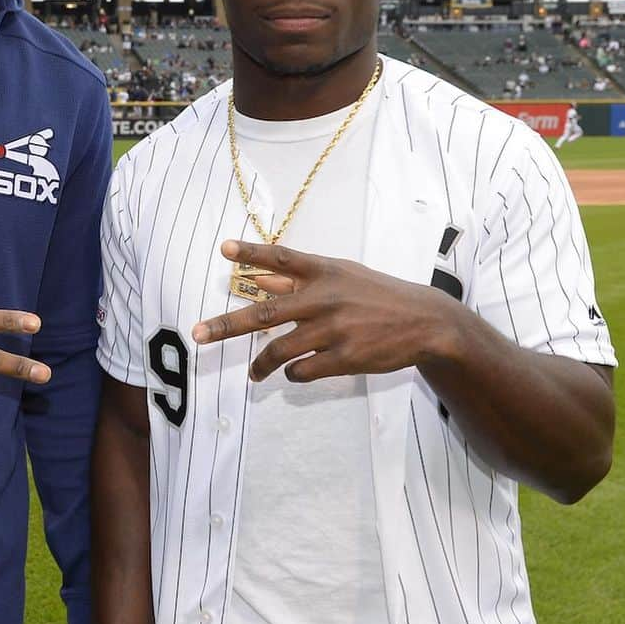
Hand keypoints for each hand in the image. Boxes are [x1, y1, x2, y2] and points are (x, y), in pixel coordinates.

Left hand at [192, 239, 455, 383]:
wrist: (426, 322)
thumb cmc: (375, 295)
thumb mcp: (340, 277)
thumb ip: (297, 279)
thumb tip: (257, 280)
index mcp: (324, 272)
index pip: (280, 258)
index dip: (251, 253)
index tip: (224, 248)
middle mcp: (325, 297)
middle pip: (265, 312)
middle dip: (226, 325)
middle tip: (198, 335)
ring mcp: (334, 329)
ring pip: (279, 351)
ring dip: (260, 366)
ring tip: (253, 375)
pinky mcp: (345, 357)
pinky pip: (303, 371)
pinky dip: (293, 374)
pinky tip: (296, 372)